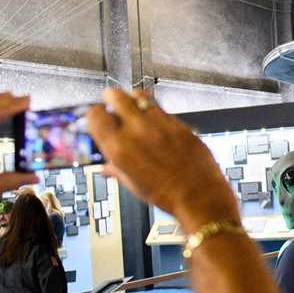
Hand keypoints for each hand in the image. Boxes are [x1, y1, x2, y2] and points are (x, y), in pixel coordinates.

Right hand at [85, 89, 236, 231]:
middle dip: (112, 99)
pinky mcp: (177, 122)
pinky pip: (161, 108)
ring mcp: (159, 124)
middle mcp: (137, 131)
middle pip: (115, 95)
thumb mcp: (133, 185)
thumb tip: (107, 166)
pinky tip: (158, 125)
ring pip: (139, 95)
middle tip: (115, 107)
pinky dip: (155, 112)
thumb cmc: (166, 195)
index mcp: (119, 148)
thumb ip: (117, 169)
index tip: (99, 118)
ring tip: (137, 112)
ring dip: (134, 101)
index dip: (95, 114)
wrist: (198, 197)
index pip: (95, 114)